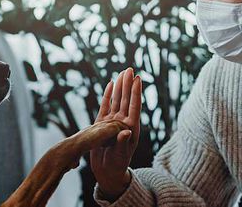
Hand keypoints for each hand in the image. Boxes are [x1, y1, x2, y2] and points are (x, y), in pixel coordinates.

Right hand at [90, 68, 141, 199]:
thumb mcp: (119, 156)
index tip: (138, 78)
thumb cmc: (116, 166)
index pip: (134, 106)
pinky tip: (111, 84)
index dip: (136, 92)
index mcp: (130, 128)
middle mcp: (123, 122)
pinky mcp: (103, 124)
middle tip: (130, 69)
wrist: (107, 172)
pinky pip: (106, 106)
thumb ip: (122, 143)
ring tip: (122, 73)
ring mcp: (113, 122)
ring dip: (120, 87)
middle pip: (126, 100)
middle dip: (128, 84)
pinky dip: (108, 95)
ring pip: (117, 100)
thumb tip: (126, 131)